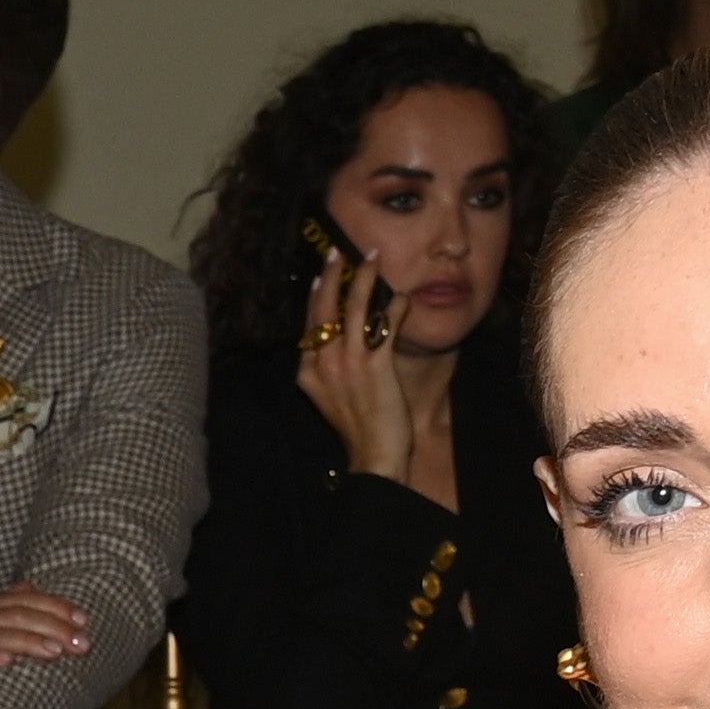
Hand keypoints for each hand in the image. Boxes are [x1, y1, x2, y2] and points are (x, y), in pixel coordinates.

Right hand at [299, 251, 422, 482]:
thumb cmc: (356, 428)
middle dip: (331, 276)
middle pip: (324, 309)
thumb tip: (339, 338)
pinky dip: (394, 308)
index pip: (310, 324)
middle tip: (337, 253)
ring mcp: (348, 364)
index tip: (321, 276)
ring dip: (363, 279)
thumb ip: (328, 367)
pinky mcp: (376, 366)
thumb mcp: (329, 396)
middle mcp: (323, 363)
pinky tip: (401, 296)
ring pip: (353, 309)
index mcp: (308, 371)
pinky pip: (384, 326)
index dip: (315, 296)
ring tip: (372, 258)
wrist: (373, 455)